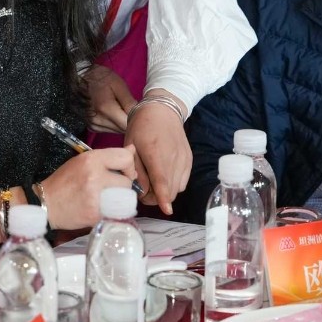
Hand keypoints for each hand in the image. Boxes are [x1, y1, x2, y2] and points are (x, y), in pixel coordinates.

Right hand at [42, 146, 137, 230]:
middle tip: (111, 189)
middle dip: (122, 186)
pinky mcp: (95, 214)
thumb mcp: (83, 161)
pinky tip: (101, 209)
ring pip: (124, 198)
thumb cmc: (65, 181)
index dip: (128, 166)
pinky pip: (115, 212)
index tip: (123, 173)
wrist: (46, 203)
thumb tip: (132, 149)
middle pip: (127, 181)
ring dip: (119, 199)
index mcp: (91, 159)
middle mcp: (95, 175)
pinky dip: (112, 212)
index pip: (125, 157)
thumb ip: (108, 156)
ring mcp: (95, 196)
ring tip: (106, 199)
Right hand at [84, 65, 134, 132]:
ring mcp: (93, 125)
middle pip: (122, 130)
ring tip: (120, 109)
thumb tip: (139, 115)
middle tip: (131, 108)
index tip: (139, 112)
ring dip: (121, 123)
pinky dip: (114, 123)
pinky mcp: (92, 127)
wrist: (82, 77)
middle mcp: (98, 120)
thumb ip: (129, 102)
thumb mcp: (119, 85)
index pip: (127, 124)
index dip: (135, 119)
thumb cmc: (102, 78)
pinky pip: (109, 130)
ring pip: (116, 131)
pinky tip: (112, 113)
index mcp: (106, 109)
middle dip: (129, 121)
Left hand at [125, 94, 191, 215]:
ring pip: (178, 188)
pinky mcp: (189, 160)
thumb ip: (137, 170)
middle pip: (170, 190)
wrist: (162, 111)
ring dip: (166, 193)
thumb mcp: (131, 146)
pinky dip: (174, 185)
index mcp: (156, 153)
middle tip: (143, 192)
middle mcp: (173, 158)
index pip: (162, 180)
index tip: (166, 210)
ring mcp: (184, 159)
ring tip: (153, 185)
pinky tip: (164, 178)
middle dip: (157, 198)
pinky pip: (183, 182)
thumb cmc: (142, 128)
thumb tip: (143, 191)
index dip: (164, 197)